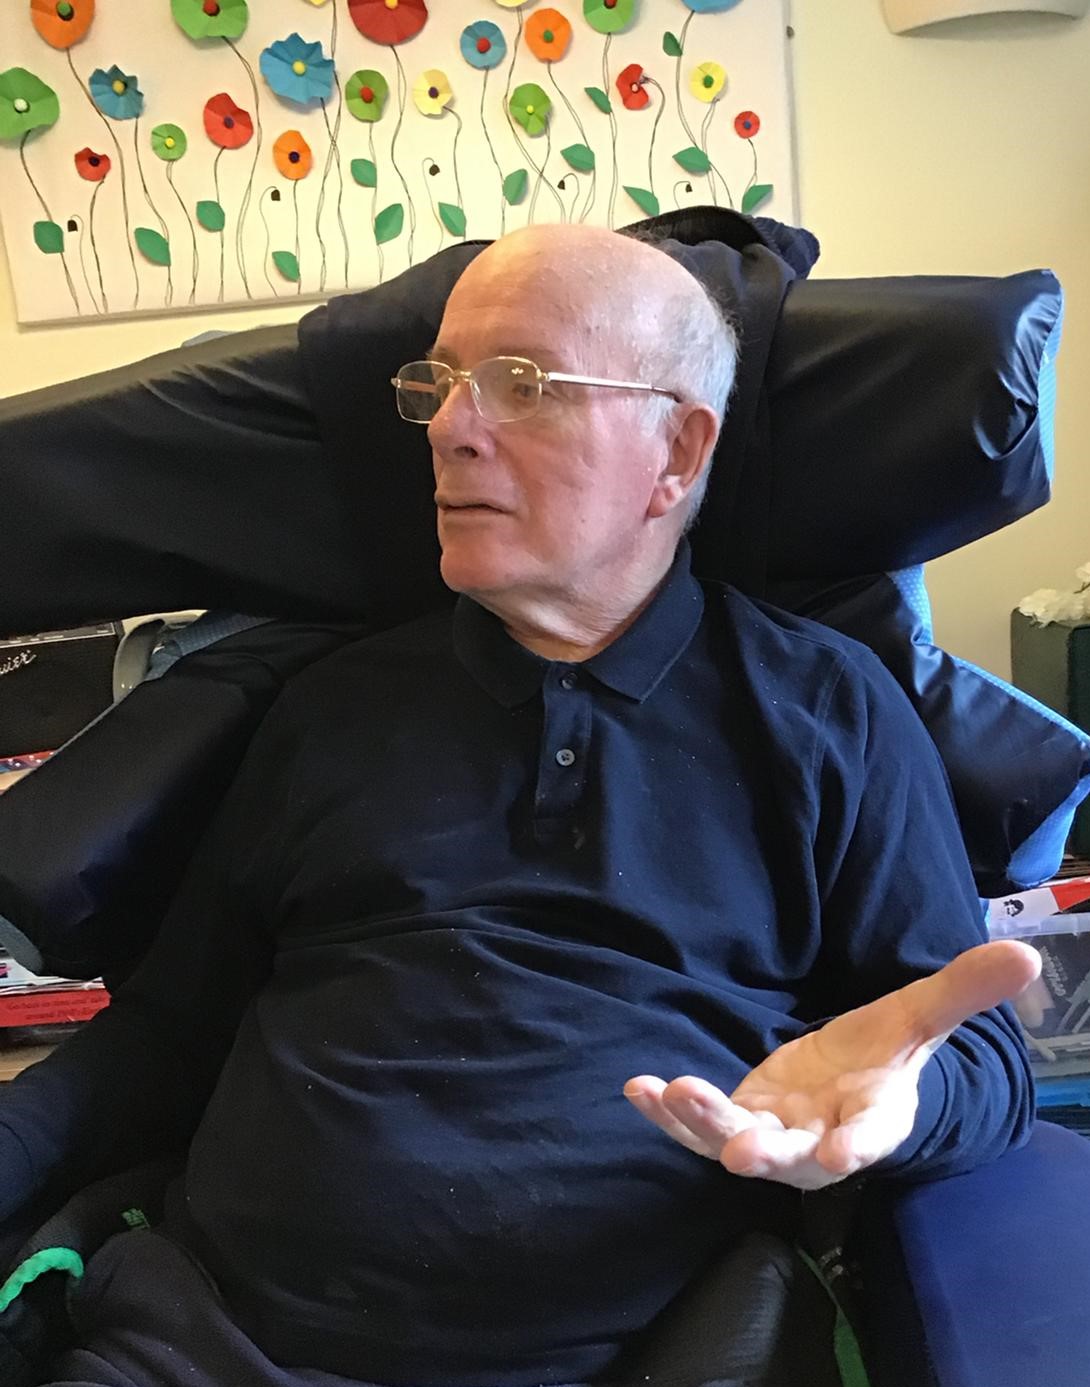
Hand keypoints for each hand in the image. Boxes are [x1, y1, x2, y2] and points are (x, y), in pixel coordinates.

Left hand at [624, 939, 1040, 1190]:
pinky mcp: (734, 1122)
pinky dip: (665, 1115)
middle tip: (737, 1151)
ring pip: (732, 1140)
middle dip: (764, 1151)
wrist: (845, 1084)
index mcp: (873, 1116)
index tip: (841, 1153)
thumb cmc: (883, 1054)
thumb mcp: (918, 1017)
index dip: (858, 1146)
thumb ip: (962, 990)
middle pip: (790, 1154)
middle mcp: (819, 1140)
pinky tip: (638, 1089)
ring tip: (669, 1092)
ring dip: (701, 1123)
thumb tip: (1029, 955)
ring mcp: (772, 1136)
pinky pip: (695, 1128)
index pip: (872, 1136)